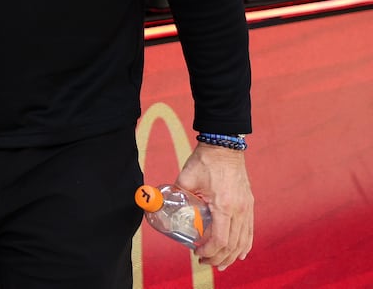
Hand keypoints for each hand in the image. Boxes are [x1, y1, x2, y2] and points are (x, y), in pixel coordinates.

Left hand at [175, 143, 253, 269]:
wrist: (224, 147)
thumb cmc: (204, 161)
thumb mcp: (186, 178)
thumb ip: (175, 193)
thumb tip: (160, 205)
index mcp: (223, 205)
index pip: (220, 239)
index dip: (209, 250)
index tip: (197, 253)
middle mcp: (239, 210)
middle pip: (233, 245)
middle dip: (218, 257)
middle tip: (204, 262)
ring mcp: (247, 208)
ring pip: (243, 241)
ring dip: (232, 255)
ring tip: (220, 263)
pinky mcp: (249, 205)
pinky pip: (250, 231)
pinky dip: (245, 245)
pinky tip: (240, 254)